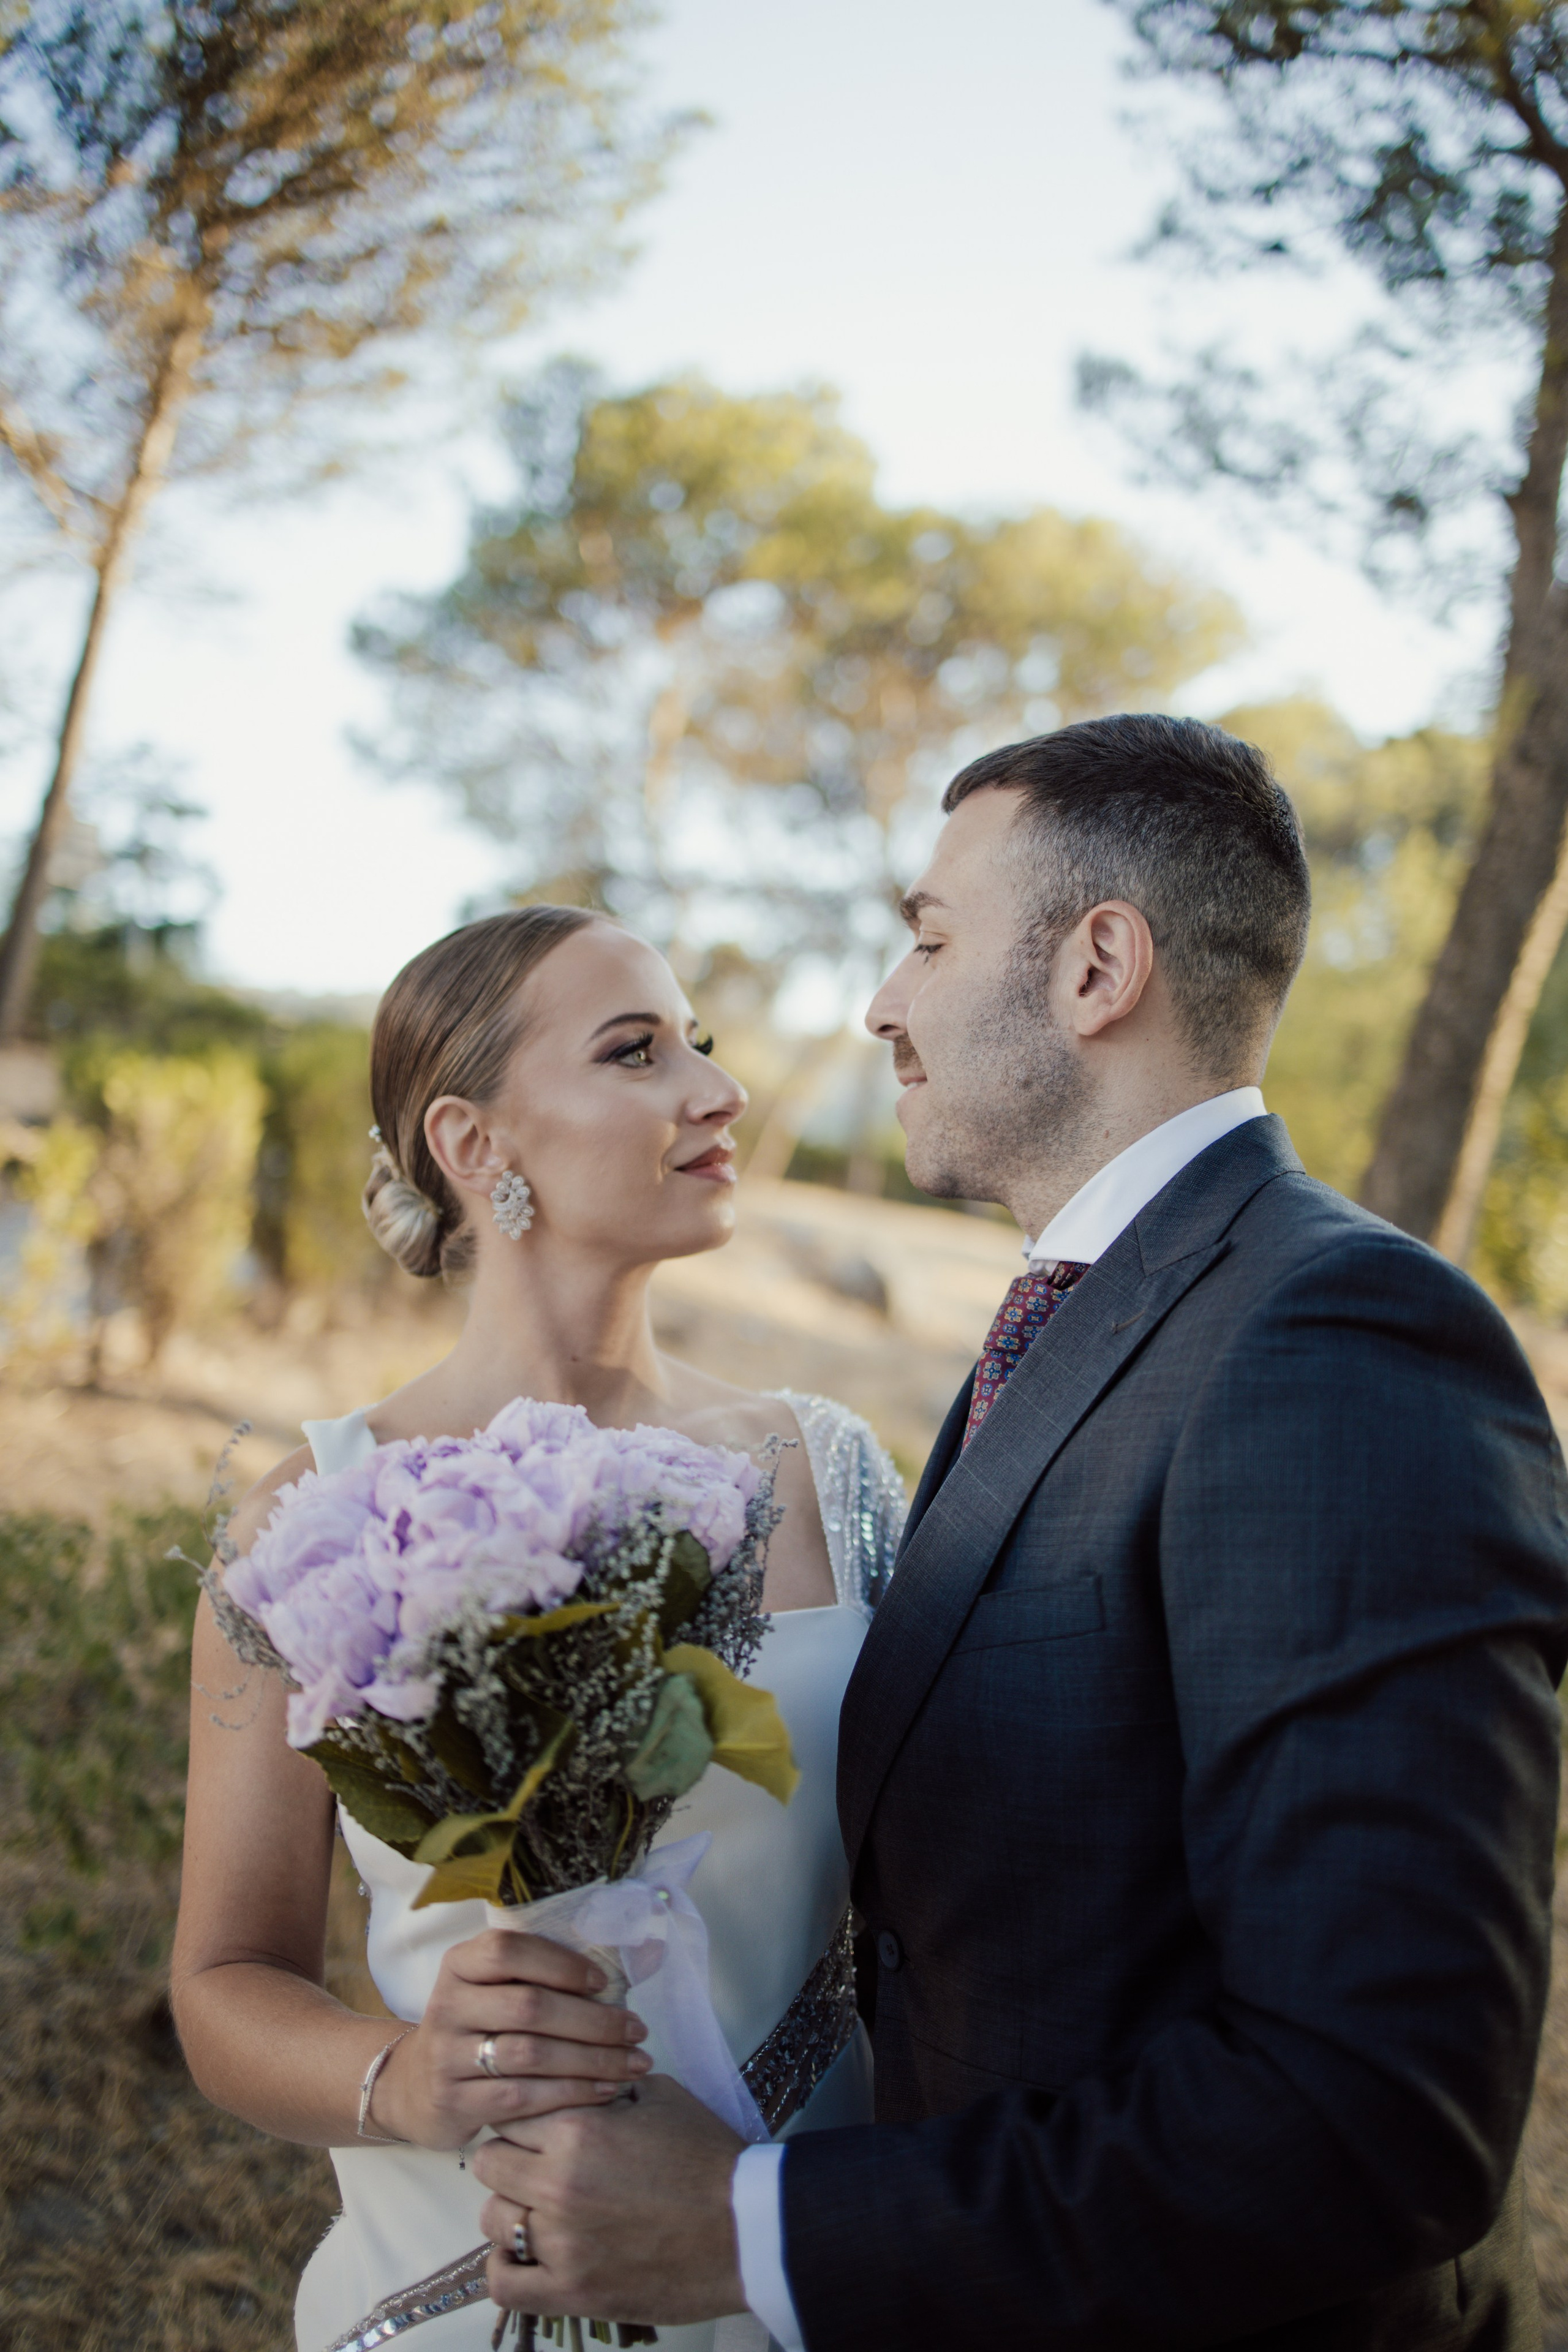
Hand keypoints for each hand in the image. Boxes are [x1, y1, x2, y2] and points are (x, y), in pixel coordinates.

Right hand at [371, 1927, 651, 2149]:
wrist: (415, 2086)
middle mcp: (448, 2005)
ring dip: (591, 2059)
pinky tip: (604, 2091)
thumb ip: (544, 1972)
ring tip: (633, 2063)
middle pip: (529, 2006)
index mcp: (459, 1965)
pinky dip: (571, 2094)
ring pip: (530, 2054)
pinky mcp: (454, 2101)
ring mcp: (447, 2056)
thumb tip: (639, 1956)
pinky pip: (522, 2097)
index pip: (509, 1951)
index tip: (604, 1982)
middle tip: (637, 2029)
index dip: (561, 1964)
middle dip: (593, 2019)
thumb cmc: (478, 2026)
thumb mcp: (493, 1989)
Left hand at [473, 2075, 747, 2326]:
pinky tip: (528, 2256)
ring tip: (541, 2210)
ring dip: (512, 2210)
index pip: (511, 2111)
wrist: (746, 2228)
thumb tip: (580, 2079)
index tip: (541, 2124)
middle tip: (538, 2164)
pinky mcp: (572, 2292)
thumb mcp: (661, 2096)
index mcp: (578, 2130)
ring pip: (492, 2219)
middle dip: (511, 2157)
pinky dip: (507, 2268)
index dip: (526, 2114)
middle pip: (490, 2162)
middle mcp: (558, 2185)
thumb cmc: (708, 2159)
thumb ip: (609, 2085)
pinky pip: (504, 2284)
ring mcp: (562, 2244)